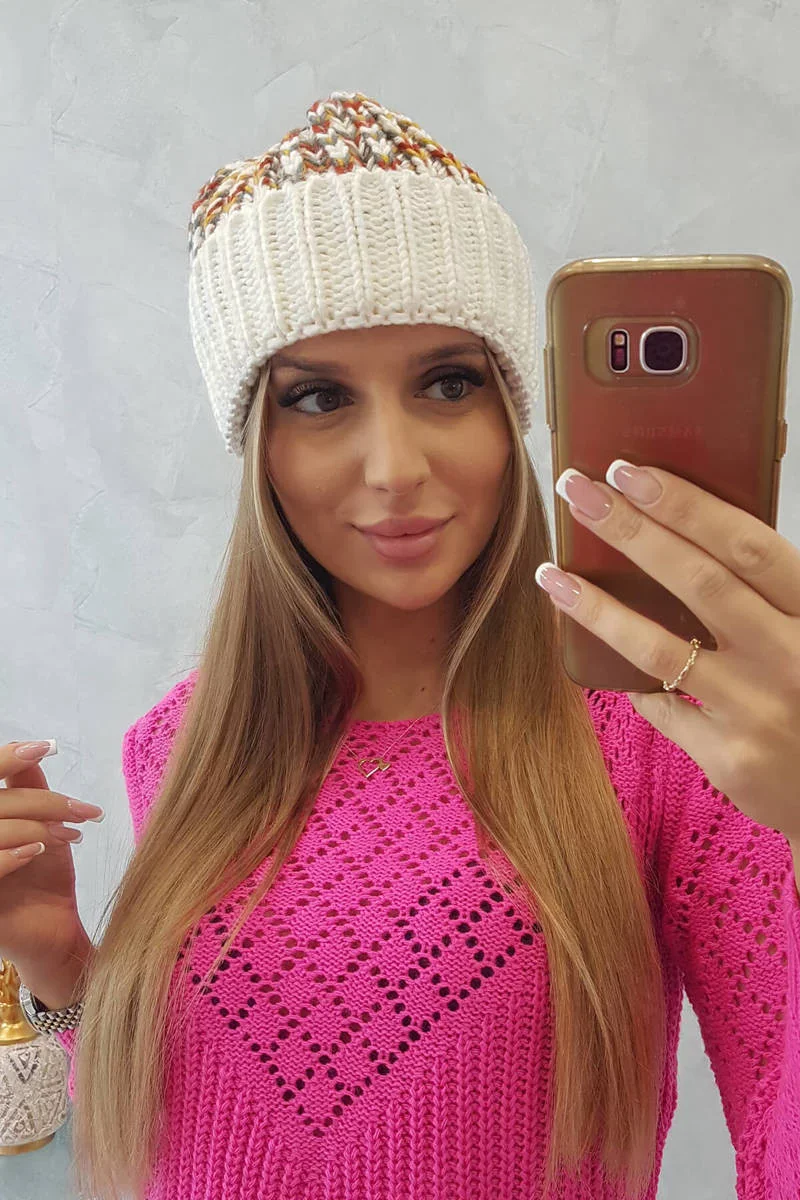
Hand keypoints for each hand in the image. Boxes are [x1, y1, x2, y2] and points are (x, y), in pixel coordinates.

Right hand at [0, 741, 102, 969]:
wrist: (54, 934)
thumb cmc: (43, 879)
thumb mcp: (42, 827)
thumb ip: (30, 791)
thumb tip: (38, 747)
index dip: (7, 760)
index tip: (43, 748)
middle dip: (41, 802)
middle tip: (81, 811)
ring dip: (34, 827)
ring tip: (68, 834)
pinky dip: (11, 854)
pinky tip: (36, 851)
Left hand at [534, 460, 799, 844]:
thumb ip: (765, 588)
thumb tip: (681, 522)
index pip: (747, 546)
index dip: (687, 506)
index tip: (629, 471)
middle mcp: (793, 658)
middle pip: (699, 583)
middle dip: (630, 531)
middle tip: (576, 491)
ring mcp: (760, 710)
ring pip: (660, 648)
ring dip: (598, 607)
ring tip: (553, 576)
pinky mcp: (732, 757)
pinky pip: (662, 706)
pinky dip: (633, 680)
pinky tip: (604, 658)